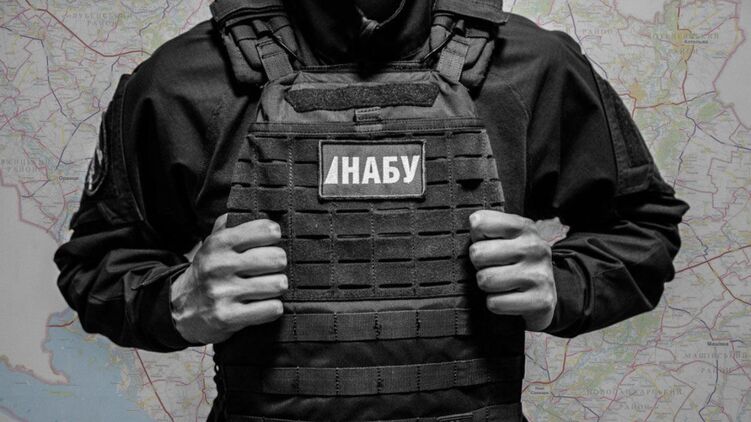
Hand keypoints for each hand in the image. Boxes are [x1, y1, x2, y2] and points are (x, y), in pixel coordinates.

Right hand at [170, 214, 286, 343]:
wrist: (181, 307)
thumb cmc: (209, 271)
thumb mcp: (213, 242)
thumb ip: (232, 223)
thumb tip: (258, 209)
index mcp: (219, 243)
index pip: (267, 230)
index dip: (274, 237)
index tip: (270, 242)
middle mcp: (220, 266)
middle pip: (278, 258)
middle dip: (278, 265)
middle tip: (269, 269)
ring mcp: (223, 293)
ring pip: (278, 284)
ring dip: (276, 288)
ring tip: (266, 288)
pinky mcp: (228, 317)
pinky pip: (272, 309)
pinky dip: (272, 308)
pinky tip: (262, 304)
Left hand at [468, 210, 555, 330]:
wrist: (544, 295)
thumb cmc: (517, 263)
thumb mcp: (506, 237)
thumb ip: (488, 226)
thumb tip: (473, 222)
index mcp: (525, 227)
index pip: (479, 223)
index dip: (477, 238)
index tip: (488, 245)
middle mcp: (535, 247)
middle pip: (477, 253)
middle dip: (479, 265)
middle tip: (494, 268)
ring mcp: (540, 274)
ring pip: (485, 280)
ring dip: (487, 286)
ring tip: (502, 283)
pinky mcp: (540, 301)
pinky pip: (495, 303)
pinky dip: (496, 303)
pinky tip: (509, 297)